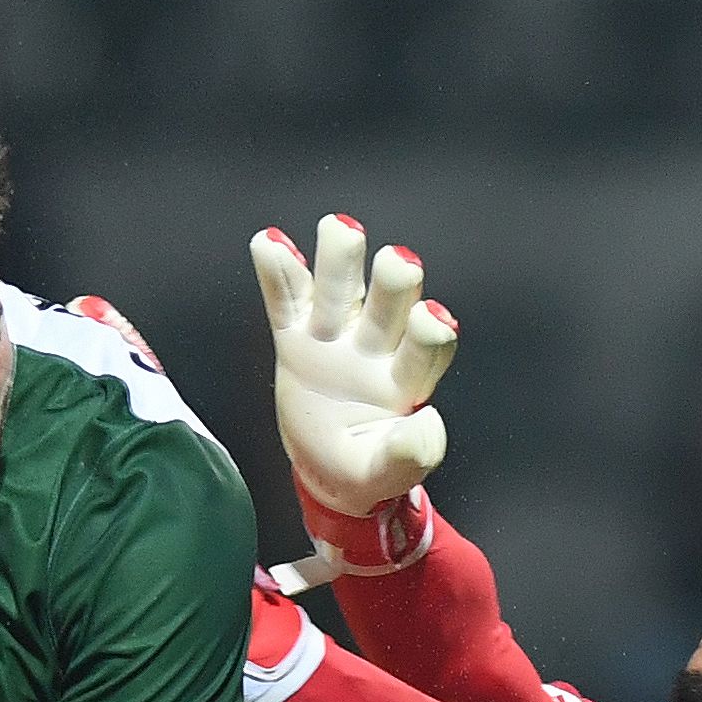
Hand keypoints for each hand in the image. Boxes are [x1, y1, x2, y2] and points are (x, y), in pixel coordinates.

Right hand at [257, 214, 456, 518]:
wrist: (330, 470)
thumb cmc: (366, 470)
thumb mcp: (384, 474)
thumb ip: (408, 455)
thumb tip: (428, 422)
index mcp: (405, 385)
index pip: (422, 354)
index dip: (428, 335)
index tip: (432, 319)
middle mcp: (376, 351)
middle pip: (387, 311)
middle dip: (393, 286)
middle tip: (398, 262)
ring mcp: (335, 341)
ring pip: (341, 293)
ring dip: (340, 262)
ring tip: (341, 228)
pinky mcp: (296, 339)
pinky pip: (287, 301)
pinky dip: (278, 272)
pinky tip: (270, 242)